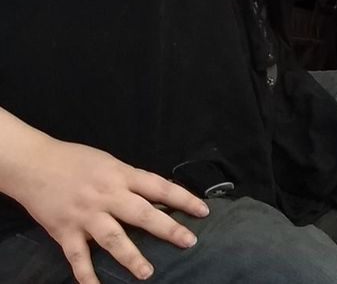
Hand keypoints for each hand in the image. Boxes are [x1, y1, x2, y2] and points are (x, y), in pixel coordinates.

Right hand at [10, 138, 207, 283]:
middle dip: (168, 229)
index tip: (203, 211)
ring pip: (113, 239)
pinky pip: (78, 257)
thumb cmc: (76, 160)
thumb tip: (160, 192)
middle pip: (142, 214)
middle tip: (189, 241)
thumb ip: (132, 179)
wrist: (35, 164)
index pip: (160, 187)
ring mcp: (86, 215)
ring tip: (148, 273)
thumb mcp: (110, 162)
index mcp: (121, 176)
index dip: (184, 199)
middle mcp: (107, 196)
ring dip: (132, 257)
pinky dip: (86, 275)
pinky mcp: (64, 231)